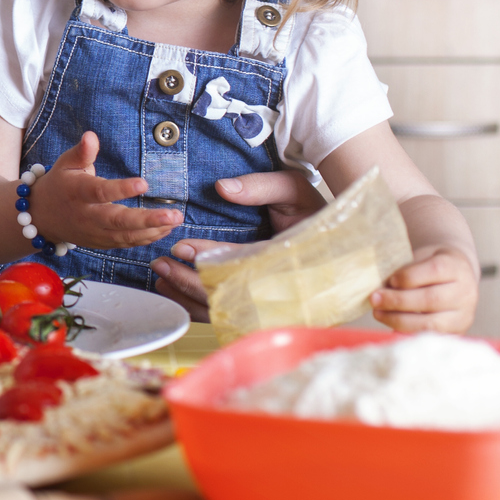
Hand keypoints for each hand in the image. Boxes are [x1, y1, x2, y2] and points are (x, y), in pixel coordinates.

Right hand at [31, 131, 181, 249]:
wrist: (42, 216)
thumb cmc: (60, 184)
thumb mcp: (65, 163)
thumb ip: (82, 152)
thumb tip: (91, 136)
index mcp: (78, 192)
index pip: (101, 192)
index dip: (122, 189)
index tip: (144, 183)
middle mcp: (87, 216)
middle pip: (118, 221)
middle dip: (148, 220)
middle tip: (173, 215)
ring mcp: (94, 233)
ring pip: (126, 236)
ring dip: (153, 230)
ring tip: (175, 221)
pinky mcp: (101, 243)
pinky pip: (126, 243)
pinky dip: (147, 238)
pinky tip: (165, 230)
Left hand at [149, 169, 332, 317]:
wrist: (339, 242)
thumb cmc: (315, 212)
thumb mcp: (294, 189)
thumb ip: (261, 186)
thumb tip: (223, 188)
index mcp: (285, 257)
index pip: (241, 262)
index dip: (209, 255)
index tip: (181, 247)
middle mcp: (276, 285)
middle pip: (225, 292)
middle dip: (188, 279)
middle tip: (160, 263)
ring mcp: (268, 300)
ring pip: (220, 308)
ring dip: (186, 295)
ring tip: (160, 276)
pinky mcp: (258, 306)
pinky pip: (222, 312)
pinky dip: (194, 306)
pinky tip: (173, 291)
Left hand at [372, 244, 478, 332]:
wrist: (455, 278)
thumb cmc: (429, 267)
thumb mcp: (420, 258)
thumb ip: (404, 270)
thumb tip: (380, 288)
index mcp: (455, 266)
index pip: (435, 270)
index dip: (409, 276)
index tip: (390, 280)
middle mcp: (465, 292)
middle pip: (432, 299)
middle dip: (398, 301)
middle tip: (374, 299)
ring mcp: (464, 315)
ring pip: (431, 323)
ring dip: (399, 319)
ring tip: (378, 313)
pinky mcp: (457, 332)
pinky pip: (430, 336)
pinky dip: (408, 332)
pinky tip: (391, 325)